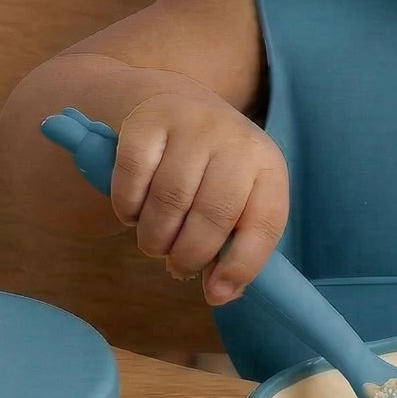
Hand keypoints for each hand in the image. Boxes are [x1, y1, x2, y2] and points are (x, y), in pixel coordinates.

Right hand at [111, 77, 288, 303]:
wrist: (174, 103)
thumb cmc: (210, 169)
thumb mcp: (237, 198)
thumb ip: (235, 246)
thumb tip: (219, 294)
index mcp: (268, 165)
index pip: (265, 222)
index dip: (241, 265)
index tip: (215, 293)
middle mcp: (235, 139)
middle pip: (215, 214)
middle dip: (190, 255)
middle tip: (176, 267)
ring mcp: (191, 124)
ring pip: (170, 199)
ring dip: (155, 238)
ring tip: (154, 243)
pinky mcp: (146, 121)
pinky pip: (133, 179)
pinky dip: (128, 208)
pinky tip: (133, 213)